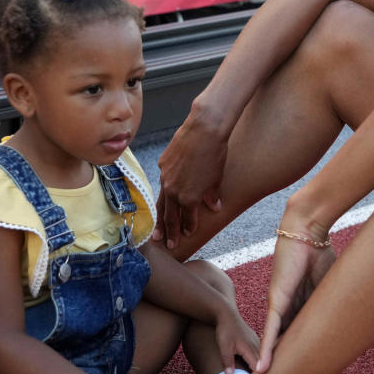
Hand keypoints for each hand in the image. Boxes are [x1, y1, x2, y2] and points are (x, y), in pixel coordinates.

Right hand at [154, 110, 228, 249]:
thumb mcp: (217, 178)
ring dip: (160, 218)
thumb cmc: (215, 154)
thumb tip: (214, 207)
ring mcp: (165, 177)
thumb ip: (212, 196)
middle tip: (169, 245)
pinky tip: (165, 194)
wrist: (204, 129)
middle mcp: (173, 190)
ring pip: (161, 201)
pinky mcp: (163, 163)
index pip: (187, 219)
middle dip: (170, 232)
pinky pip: (163, 181)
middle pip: (170, 215)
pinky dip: (165, 191)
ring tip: (157, 232)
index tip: (187, 236)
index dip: (188, 228)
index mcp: (188, 197)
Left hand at [214, 306, 259, 373]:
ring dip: (263, 366)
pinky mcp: (255, 341)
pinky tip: (260, 366)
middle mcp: (257, 346)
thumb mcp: (224, 347)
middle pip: (263, 363)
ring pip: (263, 358)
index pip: (258, 367)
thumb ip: (227, 361)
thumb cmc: (225, 330)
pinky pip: (261, 353)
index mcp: (250, 349)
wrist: (227, 314)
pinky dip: (261, 360)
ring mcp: (257, 342)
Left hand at [256, 218, 332, 372]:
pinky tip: (263, 368)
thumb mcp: (332, 284)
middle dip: (286, 364)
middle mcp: (287, 308)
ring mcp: (279, 306)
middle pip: (286, 342)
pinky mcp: (276, 301)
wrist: (306, 231)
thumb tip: (358, 315)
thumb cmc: (320, 252)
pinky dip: (267, 349)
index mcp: (300, 305)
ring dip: (274, 363)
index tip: (305, 372)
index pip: (300, 334)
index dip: (301, 353)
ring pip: (275, 341)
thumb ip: (336, 300)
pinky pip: (271, 330)